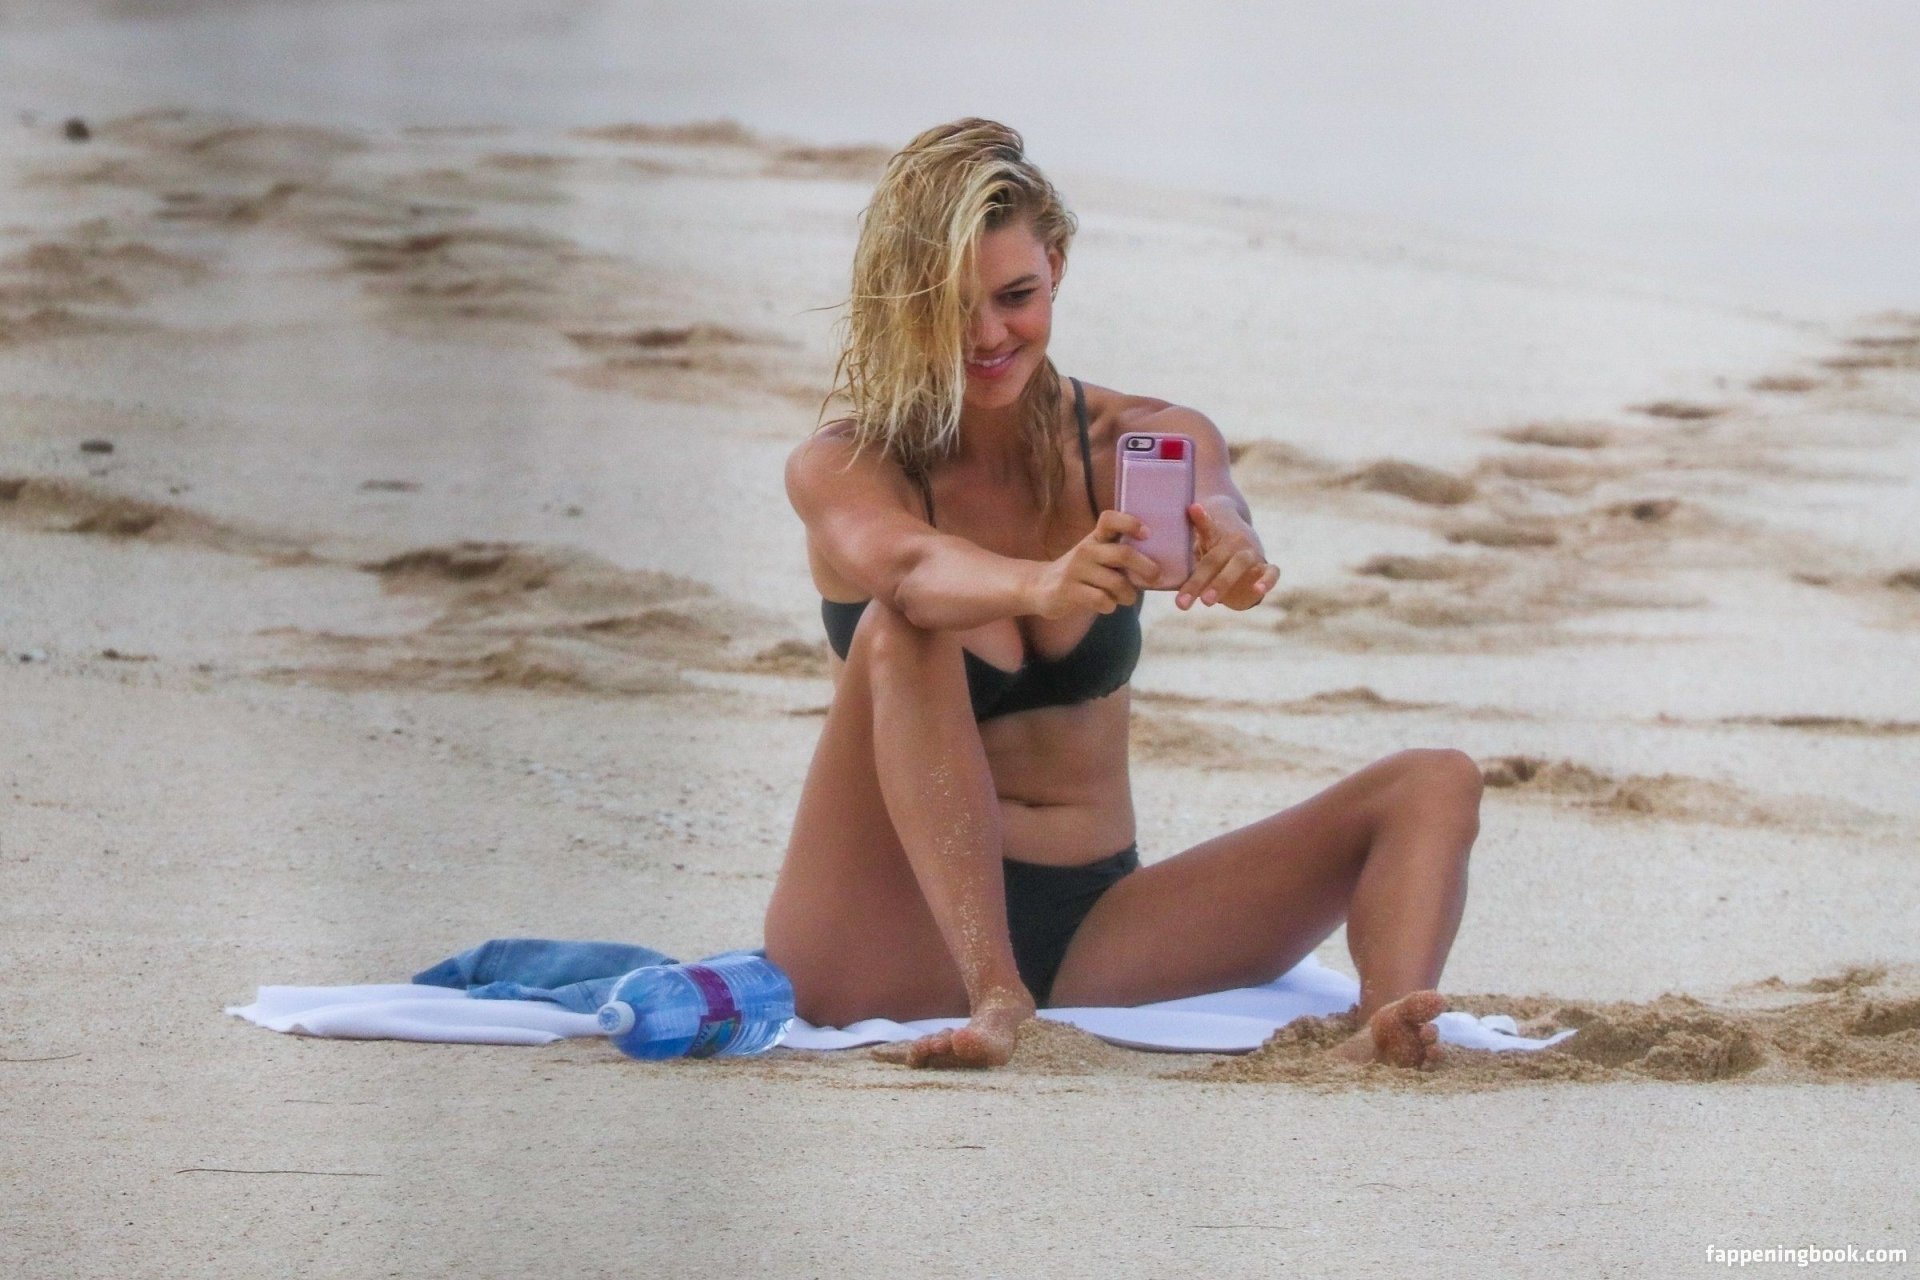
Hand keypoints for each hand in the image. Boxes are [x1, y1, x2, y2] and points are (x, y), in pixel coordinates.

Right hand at [1028, 508, 1162, 618]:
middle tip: (1155, 577)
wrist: (1042, 586)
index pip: (1110, 519)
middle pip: (1123, 554)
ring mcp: (1076, 570)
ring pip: (1116, 582)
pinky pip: (1102, 599)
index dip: (1130, 522)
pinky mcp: (1068, 590)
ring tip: (1127, 598)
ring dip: (1129, 594)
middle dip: (1146, 568)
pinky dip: (1111, 606)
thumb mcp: (1097, 554)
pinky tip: (1108, 605)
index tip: (1147, 533)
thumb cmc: (1082, 572)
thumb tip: (1159, 564)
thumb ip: (1121, 554)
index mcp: (1095, 537)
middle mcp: (1086, 550)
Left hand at [1175, 502, 1278, 610]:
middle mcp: (1234, 542)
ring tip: (1207, 602)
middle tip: (1181, 602)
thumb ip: (1176, 560)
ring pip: (1239, 564)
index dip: (1201, 518)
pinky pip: (1271, 572)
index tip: (1192, 508)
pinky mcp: (1266, 566)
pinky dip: (1266, 580)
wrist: (1246, 560)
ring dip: (1223, 582)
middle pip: (1215, 558)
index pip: (1207, 528)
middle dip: (1197, 581)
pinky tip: (1257, 590)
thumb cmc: (1213, 558)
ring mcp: (1252, 553)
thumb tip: (1139, 576)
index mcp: (1215, 538)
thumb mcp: (1195, 556)